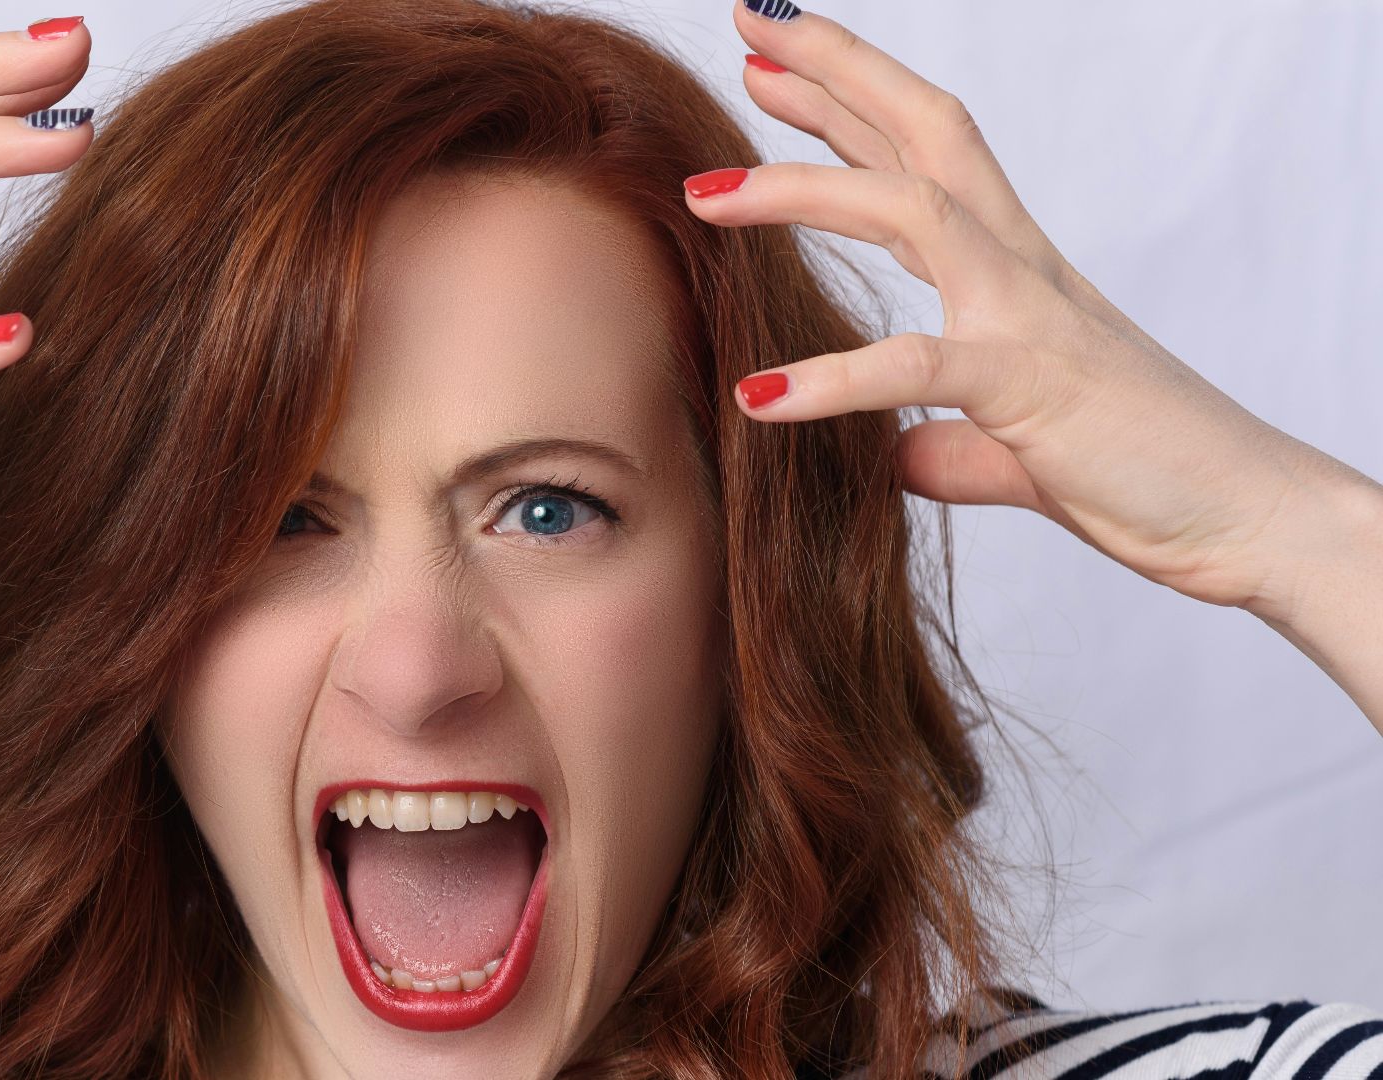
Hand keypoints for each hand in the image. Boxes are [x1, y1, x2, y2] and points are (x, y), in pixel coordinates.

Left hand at [685, 3, 1379, 625]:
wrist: (1251, 520)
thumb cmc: (1148, 470)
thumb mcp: (1019, 451)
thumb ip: (952, 446)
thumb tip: (900, 460)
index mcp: (1017, 271)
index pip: (926, 156)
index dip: (851, 102)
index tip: (774, 66)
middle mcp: (1022, 269)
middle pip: (925, 130)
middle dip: (836, 70)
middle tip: (750, 22)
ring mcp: (1028, 316)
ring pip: (911, 208)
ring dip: (803, 189)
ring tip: (704, 195)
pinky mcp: (1031, 386)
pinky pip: (918, 368)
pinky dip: (834, 380)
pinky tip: (759, 399)